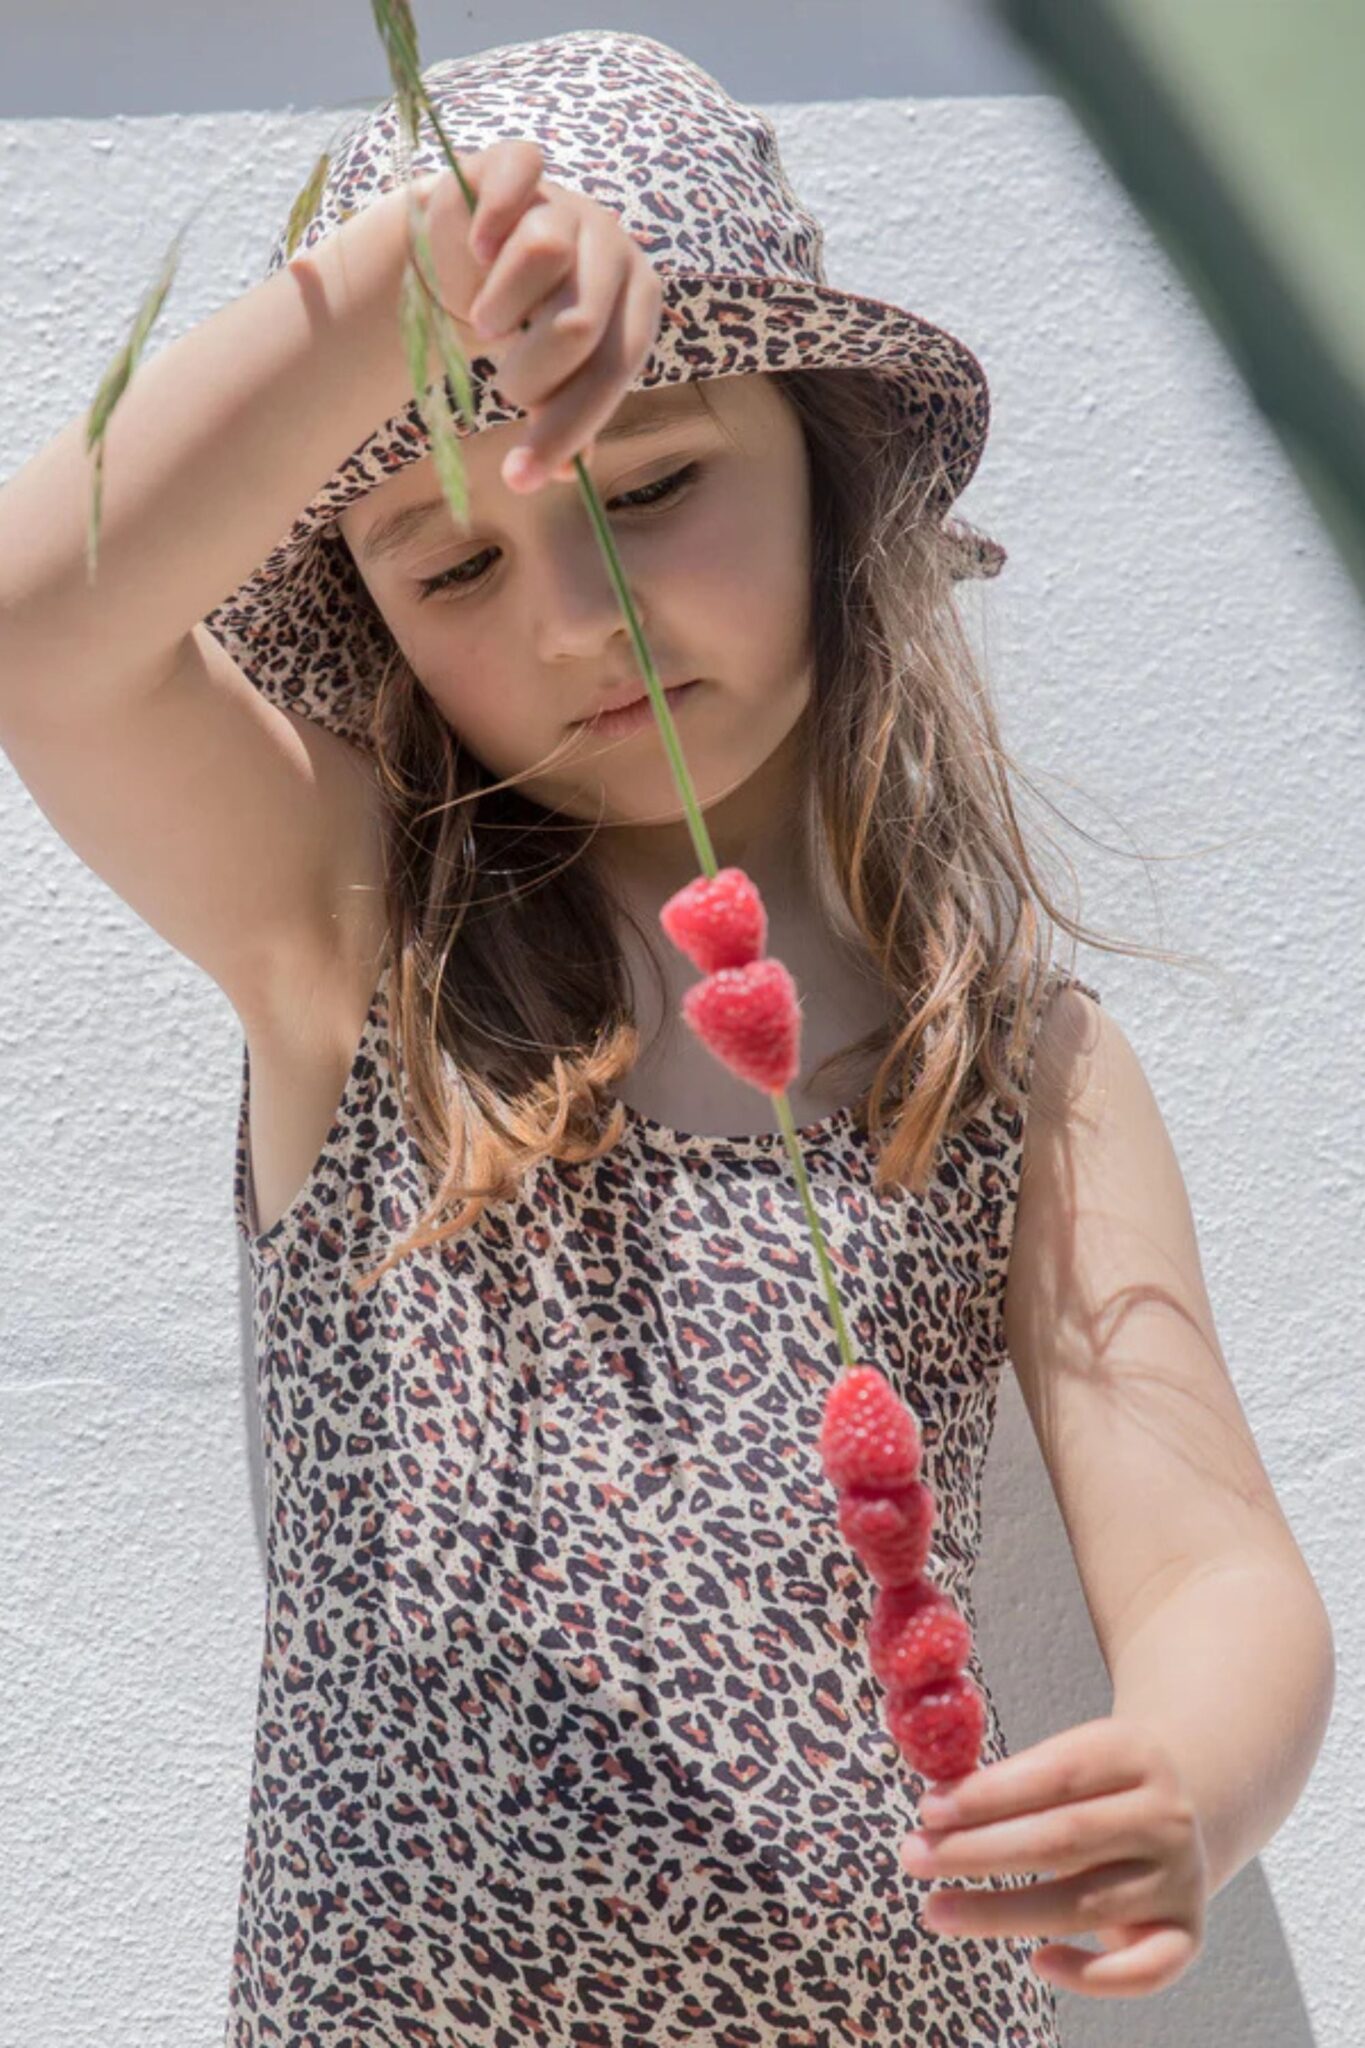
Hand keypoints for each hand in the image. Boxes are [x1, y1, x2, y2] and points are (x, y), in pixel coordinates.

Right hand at [412, 140, 664, 490]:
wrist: (469, 258)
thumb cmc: (525, 329)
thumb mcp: (552, 379)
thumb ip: (566, 422)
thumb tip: (568, 475)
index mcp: (640, 302)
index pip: (614, 370)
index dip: (565, 429)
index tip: (519, 478)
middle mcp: (615, 246)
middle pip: (577, 325)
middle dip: (527, 376)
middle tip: (502, 379)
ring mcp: (568, 201)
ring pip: (544, 254)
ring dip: (500, 307)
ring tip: (486, 323)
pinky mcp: (518, 167)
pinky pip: (517, 178)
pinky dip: (490, 222)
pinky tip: (477, 252)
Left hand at [898, 1714, 1209, 1998]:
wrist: (1183, 1806)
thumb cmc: (1094, 1786)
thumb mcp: (1068, 1758)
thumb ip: (1012, 1778)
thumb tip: (936, 1808)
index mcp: (1134, 1753)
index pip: (1057, 1774)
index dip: (989, 1794)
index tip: (929, 1809)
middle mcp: (1166, 1815)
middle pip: (1063, 1838)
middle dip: (979, 1851)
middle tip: (914, 1855)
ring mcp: (1182, 1878)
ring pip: (1085, 1904)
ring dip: (1001, 1911)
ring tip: (936, 1908)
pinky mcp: (1187, 1933)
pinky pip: (1143, 1970)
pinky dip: (1090, 1975)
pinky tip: (1037, 1963)